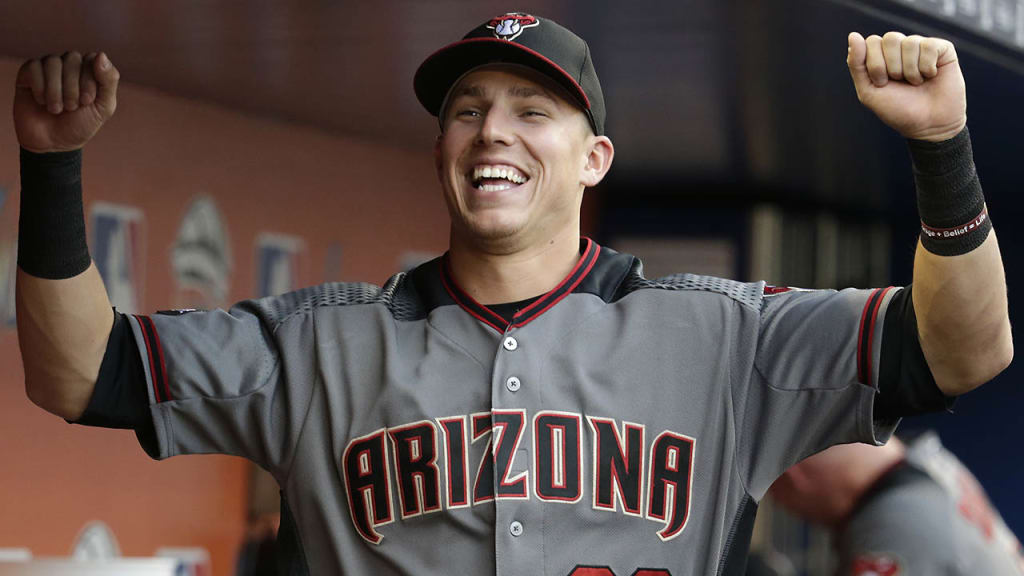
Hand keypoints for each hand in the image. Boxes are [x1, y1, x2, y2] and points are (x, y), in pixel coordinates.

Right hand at [13, 51, 119, 152]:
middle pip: (72, 58)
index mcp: (88, 70)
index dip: (89, 80)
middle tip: (72, 108)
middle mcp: (68, 65)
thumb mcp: (103, 107)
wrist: (54, 143)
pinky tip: (42, 102)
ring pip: (52, 62)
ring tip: (57, 109)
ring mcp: (47, 68)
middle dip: (73, 87)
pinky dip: (40, 88)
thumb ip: (109, 81)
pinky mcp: (28, 74)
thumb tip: (101, 54)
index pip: (92, 59)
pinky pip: (33, 67)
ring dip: (56, 90)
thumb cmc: (81, 124)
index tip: (87, 102)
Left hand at [847, 32, 965, 141]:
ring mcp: (922, 47)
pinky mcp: (942, 49)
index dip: (876, 65)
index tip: (882, 83)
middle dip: (892, 67)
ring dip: (910, 70)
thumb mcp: (868, 91)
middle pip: (890, 38)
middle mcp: (901, 48)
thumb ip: (856, 64)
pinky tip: (931, 76)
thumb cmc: (897, 109)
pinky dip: (926, 67)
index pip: (872, 42)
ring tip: (916, 82)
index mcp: (882, 55)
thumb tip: (853, 35)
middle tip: (900, 82)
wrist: (928, 125)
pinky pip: (929, 46)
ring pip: (909, 42)